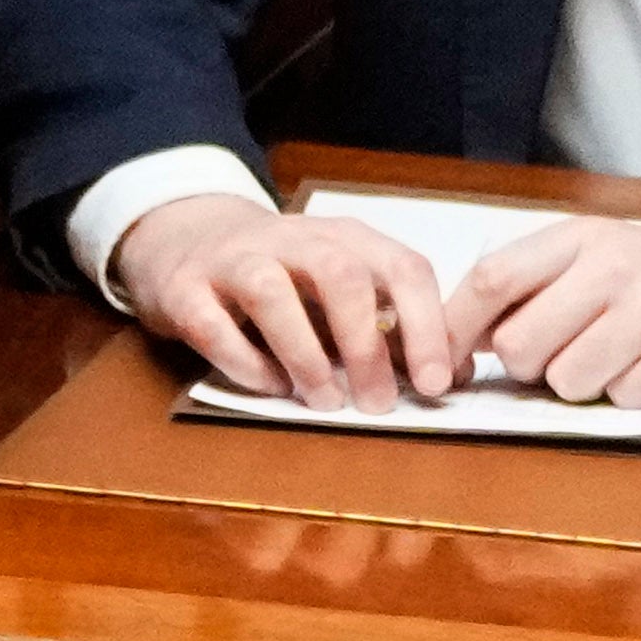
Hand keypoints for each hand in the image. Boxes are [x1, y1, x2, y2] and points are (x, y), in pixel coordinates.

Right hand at [108, 190, 461, 409]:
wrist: (183, 237)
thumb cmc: (281, 275)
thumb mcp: (341, 287)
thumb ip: (391, 325)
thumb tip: (457, 372)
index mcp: (342, 237)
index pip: (402, 267)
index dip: (427, 327)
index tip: (434, 384)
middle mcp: (289, 237)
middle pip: (339, 276)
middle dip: (365, 347)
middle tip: (377, 403)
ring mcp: (230, 258)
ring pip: (270, 293)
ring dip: (305, 356)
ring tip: (325, 401)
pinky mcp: (183, 288)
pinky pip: (213, 326)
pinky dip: (247, 365)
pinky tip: (271, 386)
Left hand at [449, 206, 640, 408]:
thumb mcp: (609, 254)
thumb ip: (543, 283)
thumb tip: (467, 335)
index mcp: (583, 238)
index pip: (491, 279)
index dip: (456, 328)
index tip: (446, 362)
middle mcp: (616, 268)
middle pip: (520, 343)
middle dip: (529, 369)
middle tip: (563, 360)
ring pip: (569, 380)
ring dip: (586, 385)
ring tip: (623, 360)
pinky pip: (627, 397)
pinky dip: (634, 395)